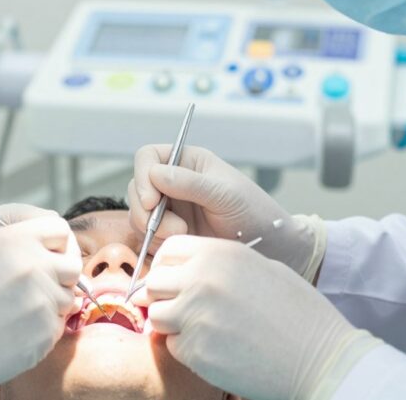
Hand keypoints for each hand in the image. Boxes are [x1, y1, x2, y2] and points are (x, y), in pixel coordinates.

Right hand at [0, 204, 82, 399]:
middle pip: (71, 263)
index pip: (59, 228)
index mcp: (10, 239)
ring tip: (16, 310)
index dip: (56, 241)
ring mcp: (41, 299)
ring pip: (67, 297)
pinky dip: (43, 327)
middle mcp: (30, 265)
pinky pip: (58, 324)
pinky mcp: (45, 331)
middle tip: (36, 284)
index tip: (48, 252)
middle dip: (59, 274)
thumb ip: (12, 236)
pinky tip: (15, 329)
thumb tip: (49, 229)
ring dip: (50, 303)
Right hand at [129, 144, 323, 278]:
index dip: (143, 176)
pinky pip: (146, 235)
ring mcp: (169, 208)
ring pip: (138, 213)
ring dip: (153, 228)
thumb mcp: (226, 194)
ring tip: (183, 235)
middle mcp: (173, 182)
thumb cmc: (254, 212)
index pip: (148, 157)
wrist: (269, 247)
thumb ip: (190, 183)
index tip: (152, 201)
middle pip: (137, 187)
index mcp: (187, 162)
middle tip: (173, 228)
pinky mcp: (168, 232)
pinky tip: (180, 243)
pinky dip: (155, 241)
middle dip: (146, 209)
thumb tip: (155, 173)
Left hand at [136, 236, 380, 399]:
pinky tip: (215, 348)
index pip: (168, 250)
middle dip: (165, 296)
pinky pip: (173, 345)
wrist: (320, 358)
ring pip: (157, 315)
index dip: (169, 266)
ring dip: (173, 323)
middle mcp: (202, 279)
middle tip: (187, 308)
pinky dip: (187, 349)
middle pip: (154, 282)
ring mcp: (195, 315)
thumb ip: (219, 264)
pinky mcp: (196, 351)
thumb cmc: (298, 314)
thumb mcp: (261, 268)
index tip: (178, 280)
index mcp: (219, 253)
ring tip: (203, 329)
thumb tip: (188, 270)